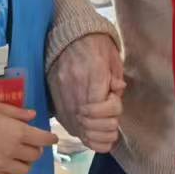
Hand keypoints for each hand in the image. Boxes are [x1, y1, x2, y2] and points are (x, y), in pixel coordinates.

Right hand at [0, 101, 57, 173]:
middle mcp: (13, 150)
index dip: (50, 139)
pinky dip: (13, 172)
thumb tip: (32, 115)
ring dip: (26, 163)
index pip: (44, 139)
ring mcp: (2, 164)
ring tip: (18, 156)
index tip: (51, 138)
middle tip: (29, 144)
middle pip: (36, 155)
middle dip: (37, 149)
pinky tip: (7, 165)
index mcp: (16, 131)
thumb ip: (16, 113)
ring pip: (25, 170)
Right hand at [49, 33, 125, 152]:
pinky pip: (71, 129)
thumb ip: (116, 79)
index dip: (113, 109)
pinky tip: (93, 130)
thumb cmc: (95, 45)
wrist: (68, 38)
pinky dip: (85, 135)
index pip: (103, 106)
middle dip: (108, 125)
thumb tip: (116, 94)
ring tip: (104, 125)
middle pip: (93, 124)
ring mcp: (64, 100)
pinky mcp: (58, 107)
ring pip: (81, 131)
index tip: (113, 98)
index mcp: (91, 74)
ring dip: (98, 134)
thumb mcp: (112, 57)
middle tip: (112, 116)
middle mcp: (75, 90)